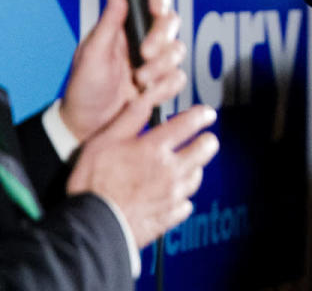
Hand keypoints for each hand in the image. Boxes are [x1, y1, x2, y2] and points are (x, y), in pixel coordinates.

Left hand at [61, 0, 184, 142]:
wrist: (89, 125)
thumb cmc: (84, 88)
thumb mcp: (92, 54)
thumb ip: (109, 23)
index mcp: (125, 28)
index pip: (151, 3)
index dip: (160, 0)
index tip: (157, 9)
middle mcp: (144, 40)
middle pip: (171, 24)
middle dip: (161, 39)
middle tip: (144, 54)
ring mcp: (156, 62)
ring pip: (178, 51)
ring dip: (160, 68)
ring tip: (139, 80)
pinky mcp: (163, 82)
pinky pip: (178, 78)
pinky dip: (164, 87)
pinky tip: (147, 93)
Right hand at [66, 75, 218, 247]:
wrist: (90, 227)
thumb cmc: (92, 183)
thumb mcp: (103, 142)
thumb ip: (129, 119)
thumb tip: (146, 99)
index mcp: (154, 148)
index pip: (190, 123)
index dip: (202, 115)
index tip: (207, 114)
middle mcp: (170, 170)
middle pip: (206, 149)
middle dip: (206, 141)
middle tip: (203, 139)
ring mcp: (172, 195)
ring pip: (197, 176)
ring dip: (194, 169)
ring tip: (185, 167)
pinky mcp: (169, 217)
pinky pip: (185, 205)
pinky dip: (181, 200)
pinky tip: (172, 197)